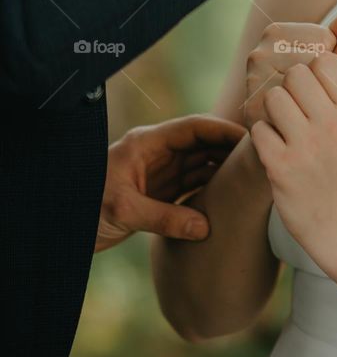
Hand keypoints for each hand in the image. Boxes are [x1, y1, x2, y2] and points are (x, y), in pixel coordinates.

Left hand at [96, 114, 246, 251]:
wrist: (59, 228)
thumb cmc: (83, 208)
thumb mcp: (124, 211)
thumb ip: (165, 218)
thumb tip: (205, 227)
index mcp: (147, 144)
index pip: (193, 128)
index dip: (222, 130)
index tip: (249, 138)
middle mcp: (155, 155)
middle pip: (200, 145)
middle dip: (227, 150)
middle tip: (258, 159)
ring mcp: (156, 174)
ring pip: (196, 166)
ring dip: (219, 171)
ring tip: (248, 180)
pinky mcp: (154, 194)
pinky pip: (188, 187)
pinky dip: (206, 191)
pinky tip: (225, 199)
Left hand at [250, 15, 336, 275]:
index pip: (323, 61)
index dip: (310, 71)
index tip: (308, 91)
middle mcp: (333, 124)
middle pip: (295, 73)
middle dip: (288, 88)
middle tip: (292, 111)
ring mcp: (307, 147)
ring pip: (272, 97)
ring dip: (270, 111)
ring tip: (281, 128)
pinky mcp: (281, 168)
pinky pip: (257, 130)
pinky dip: (260, 137)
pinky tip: (273, 150)